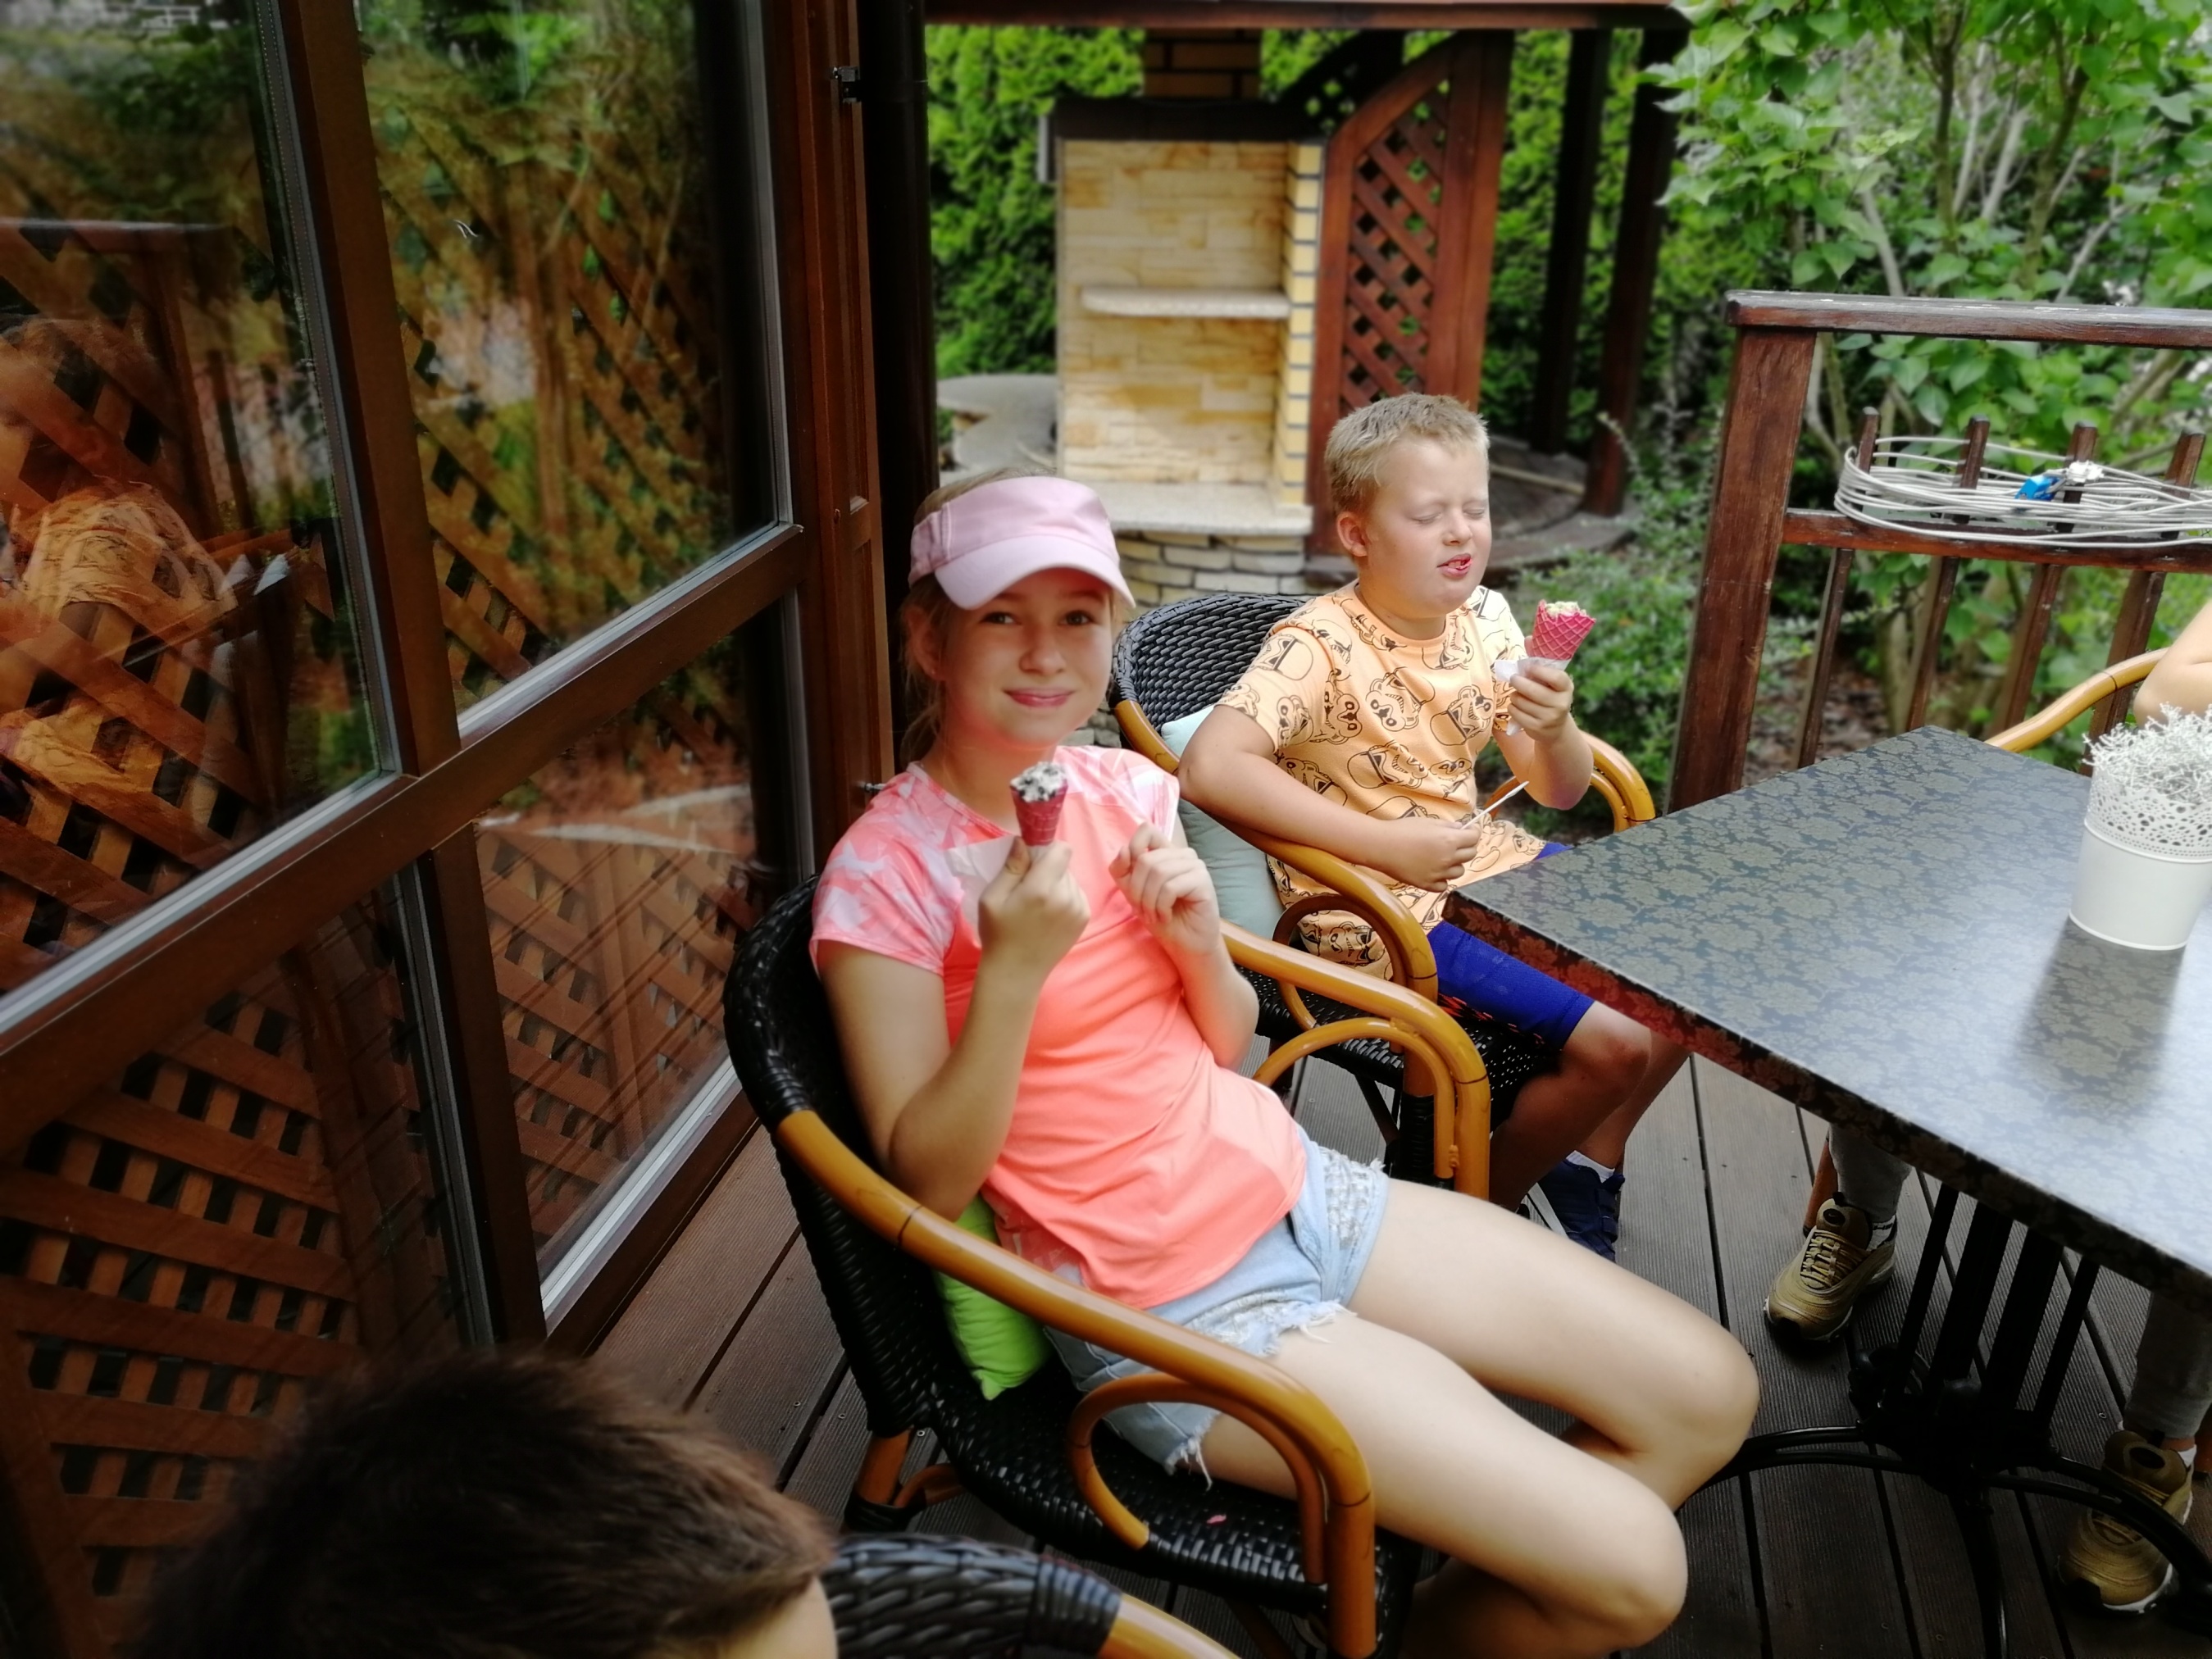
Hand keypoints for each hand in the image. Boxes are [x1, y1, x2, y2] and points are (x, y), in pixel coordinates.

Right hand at [979, 839, 1087, 982]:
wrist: (1016, 972)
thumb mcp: (992, 897)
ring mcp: (1079, 908)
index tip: (1032, 860)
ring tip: (1038, 905)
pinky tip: (1048, 914)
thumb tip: (1024, 841)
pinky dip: (1064, 897)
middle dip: (1048, 869)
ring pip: (1070, 879)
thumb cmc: (998, 933)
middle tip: (1028, 888)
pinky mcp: (1084, 918)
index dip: (1047, 849)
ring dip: (1056, 883)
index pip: (1062, 849)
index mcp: (1042, 888)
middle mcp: (1066, 896)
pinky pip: (1076, 893)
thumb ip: (1011, 866)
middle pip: (1064, 865)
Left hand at [1110, 823, 1222, 957]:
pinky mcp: (1203, 881)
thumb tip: (1125, 850)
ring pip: (1158, 872)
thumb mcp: (1132, 892)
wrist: (1185, 943)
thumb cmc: (1160, 917)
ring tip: (1154, 916)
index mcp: (1166, 852)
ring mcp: (1195, 865)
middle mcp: (1182, 854)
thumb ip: (1122, 870)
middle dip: (1137, 891)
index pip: (1147, 830)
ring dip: (1149, 901)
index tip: (1130, 876)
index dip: (1134, 848)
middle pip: (1146, 859)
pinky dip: (1162, 906)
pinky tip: (1166, 916)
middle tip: (1143, 911)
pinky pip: (1170, 887)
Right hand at [1371, 815, 1488, 891]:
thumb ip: (1447, 826)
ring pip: (1460, 871)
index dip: (1474, 832)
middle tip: (1457, 842)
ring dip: (1456, 864)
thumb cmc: (1402, 829)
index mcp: (1450, 840)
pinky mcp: (1428, 885)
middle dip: (1467, 847)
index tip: (1471, 830)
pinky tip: (1434, 871)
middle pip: (1471, 854)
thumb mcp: (1428, 822)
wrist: (1381, 846)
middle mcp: (1448, 859)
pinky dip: (1443, 878)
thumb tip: (1461, 829)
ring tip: (1443, 858)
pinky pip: (1444, 884)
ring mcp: (1439, 874)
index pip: (1474, 837)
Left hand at [1508, 660, 1575, 740]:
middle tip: (1513, 678)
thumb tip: (1520, 668)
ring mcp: (1549, 717)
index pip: (1556, 678)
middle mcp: (1561, 704)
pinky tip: (1516, 707)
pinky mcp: (1536, 728)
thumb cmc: (1551, 699)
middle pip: (1533, 690)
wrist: (1556, 728)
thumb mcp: (1553, 686)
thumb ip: (1542, 676)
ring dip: (1514, 696)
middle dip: (1519, 682)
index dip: (1540, 671)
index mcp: (1566, 688)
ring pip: (1521, 701)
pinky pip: (1516, 713)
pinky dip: (1512, 708)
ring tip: (1517, 695)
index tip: (1528, 668)